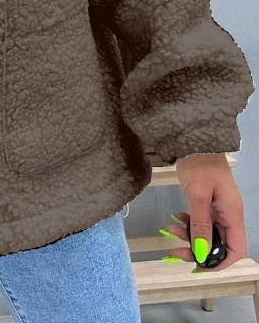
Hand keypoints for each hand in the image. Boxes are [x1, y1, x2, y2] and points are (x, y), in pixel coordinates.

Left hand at [163, 153, 247, 271]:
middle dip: (198, 250)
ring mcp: (217, 207)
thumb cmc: (199, 164)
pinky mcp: (206, 201)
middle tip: (175, 252)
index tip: (198, 266)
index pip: (235, 250)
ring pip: (206, 232)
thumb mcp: (198, 195)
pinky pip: (200, 220)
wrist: (192, 139)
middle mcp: (228, 214)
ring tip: (170, 230)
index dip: (219, 262)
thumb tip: (201, 252)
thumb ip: (200, 224)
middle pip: (218, 243)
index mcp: (233, 214)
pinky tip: (176, 218)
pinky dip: (188, 222)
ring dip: (189, 236)